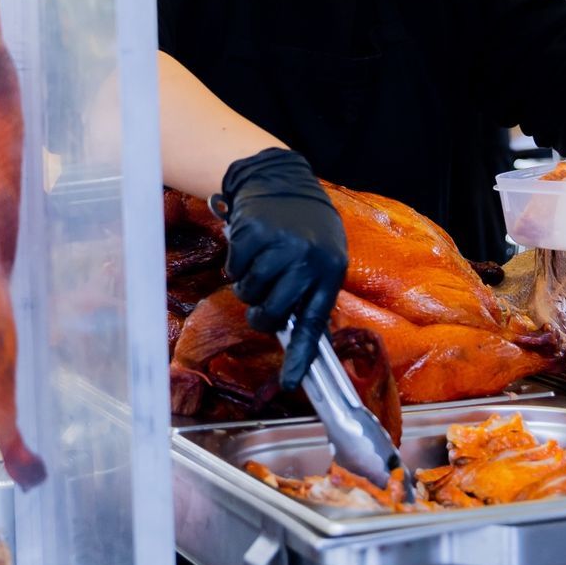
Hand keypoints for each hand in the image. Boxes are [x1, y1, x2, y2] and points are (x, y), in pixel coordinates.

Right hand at [214, 147, 347, 391]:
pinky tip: (248, 247)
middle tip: (259, 303)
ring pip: (249, 292)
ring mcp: (280, 245)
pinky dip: (235, 263)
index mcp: (331, 270)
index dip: (300, 356)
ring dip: (247, 285)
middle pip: (273, 313)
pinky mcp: (253, 233)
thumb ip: (310, 293)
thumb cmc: (304, 228)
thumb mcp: (322, 257)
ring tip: (258, 265)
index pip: (314, 322)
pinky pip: (235, 268)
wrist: (282, 180)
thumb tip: (297, 339)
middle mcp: (308, 259)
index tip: (291, 383)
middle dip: (260, 314)